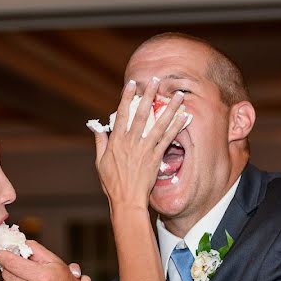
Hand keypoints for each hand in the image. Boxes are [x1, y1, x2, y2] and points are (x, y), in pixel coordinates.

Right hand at [89, 78, 187, 208]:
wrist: (127, 200)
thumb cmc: (112, 183)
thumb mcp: (100, 162)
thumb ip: (100, 142)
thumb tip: (96, 127)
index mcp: (117, 141)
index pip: (122, 114)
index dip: (127, 98)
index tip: (132, 84)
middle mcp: (131, 142)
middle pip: (142, 114)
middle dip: (149, 96)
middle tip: (156, 80)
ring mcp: (145, 149)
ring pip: (159, 124)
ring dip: (170, 108)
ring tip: (178, 95)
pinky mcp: (156, 157)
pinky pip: (168, 139)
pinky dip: (176, 127)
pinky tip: (184, 117)